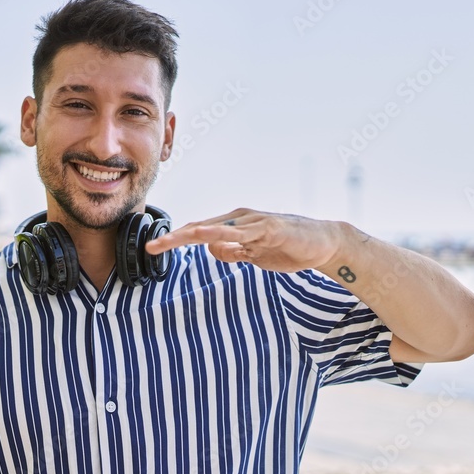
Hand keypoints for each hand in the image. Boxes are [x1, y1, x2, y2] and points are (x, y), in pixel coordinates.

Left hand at [145, 208, 344, 273]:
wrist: (323, 244)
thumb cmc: (287, 248)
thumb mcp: (253, 255)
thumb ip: (233, 252)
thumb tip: (211, 250)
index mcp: (233, 225)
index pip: (197, 232)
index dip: (174, 240)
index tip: (153, 249)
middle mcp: (239, 219)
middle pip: (198, 227)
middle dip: (172, 237)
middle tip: (150, 246)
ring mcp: (253, 221)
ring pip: (213, 227)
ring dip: (187, 234)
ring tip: (167, 241)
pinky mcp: (269, 228)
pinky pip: (240, 232)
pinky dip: (220, 233)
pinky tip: (203, 235)